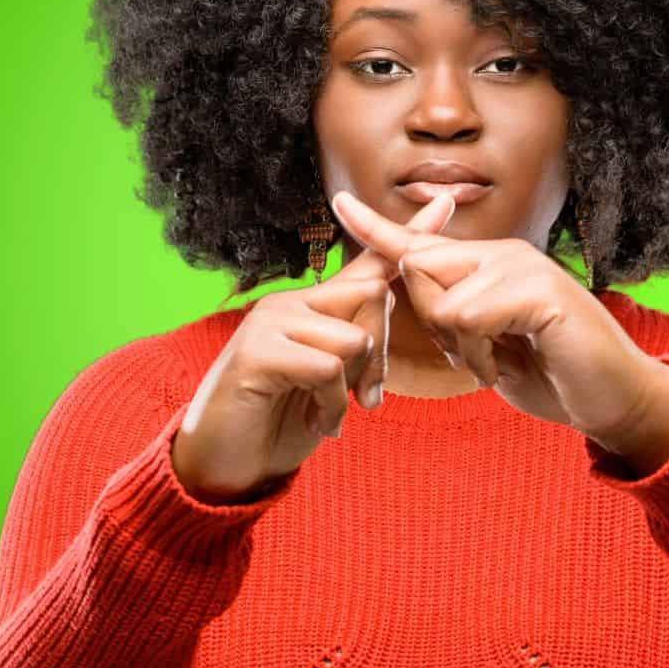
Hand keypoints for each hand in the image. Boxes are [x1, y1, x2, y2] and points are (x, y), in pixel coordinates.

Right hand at [169, 194, 455, 502]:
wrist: (224, 467)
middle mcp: (290, 302)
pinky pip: (327, 368)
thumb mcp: (332, 383)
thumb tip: (381, 327)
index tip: (444, 200)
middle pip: (372, 298)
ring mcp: (270, 323)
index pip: (367, 264)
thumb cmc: (281, 424)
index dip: (405, 236)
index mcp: (313, 308)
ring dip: (351, 389)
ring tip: (325, 413)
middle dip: (380, 355)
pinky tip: (316, 423)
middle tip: (363, 400)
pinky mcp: (257, 353)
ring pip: (353, 337)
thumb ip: (356, 351)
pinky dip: (331, 406)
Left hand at [329, 190, 668, 448]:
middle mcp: (506, 253)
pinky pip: (468, 317)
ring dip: (458, 348)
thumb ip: (456, 319)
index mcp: (491, 264)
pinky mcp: (539, 291)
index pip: (424, 243)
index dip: (379, 229)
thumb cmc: (554, 376)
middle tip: (474, 356)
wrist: (615, 401)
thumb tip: (422, 300)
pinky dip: (477, 354)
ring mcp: (524, 266)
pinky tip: (506, 365)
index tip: (340, 203)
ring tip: (497, 361)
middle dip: (430, 322)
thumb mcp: (489, 347)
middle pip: (420, 267)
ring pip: (440, 297)